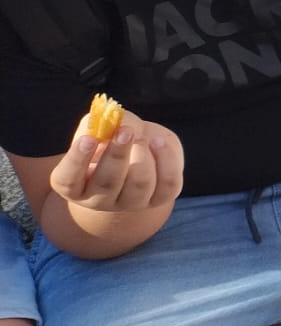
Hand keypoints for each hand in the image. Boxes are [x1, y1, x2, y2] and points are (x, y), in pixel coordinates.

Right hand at [49, 110, 183, 213]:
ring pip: (139, 184)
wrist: (138, 149)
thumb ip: (103, 124)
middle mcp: (100, 200)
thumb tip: (116, 122)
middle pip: (107, 183)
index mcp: (75, 185)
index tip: (87, 138)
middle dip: (117, 155)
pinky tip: (159, 142)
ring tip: (142, 135)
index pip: (68, 180)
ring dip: (143, 156)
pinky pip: (167, 184)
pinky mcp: (159, 198)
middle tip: (125, 131)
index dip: (77, 160)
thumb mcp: (99, 129)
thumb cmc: (110, 138)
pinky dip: (166, 160)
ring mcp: (131, 203)